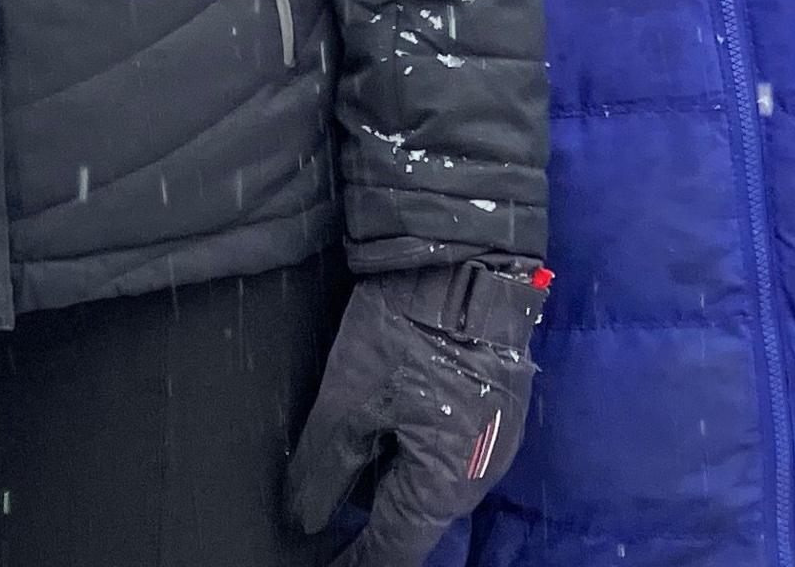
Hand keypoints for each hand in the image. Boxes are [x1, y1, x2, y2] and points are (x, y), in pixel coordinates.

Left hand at [284, 265, 544, 566]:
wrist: (469, 259)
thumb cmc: (408, 331)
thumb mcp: (347, 401)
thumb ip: (323, 470)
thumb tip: (302, 519)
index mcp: (445, 486)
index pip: (392, 548)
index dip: (352, 562)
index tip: (322, 565)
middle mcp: (477, 475)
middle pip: (411, 514)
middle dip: (365, 513)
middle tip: (317, 503)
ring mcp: (491, 440)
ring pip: (425, 477)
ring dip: (385, 473)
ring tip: (340, 451)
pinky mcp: (491, 408)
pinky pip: (442, 445)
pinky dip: (406, 442)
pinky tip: (375, 417)